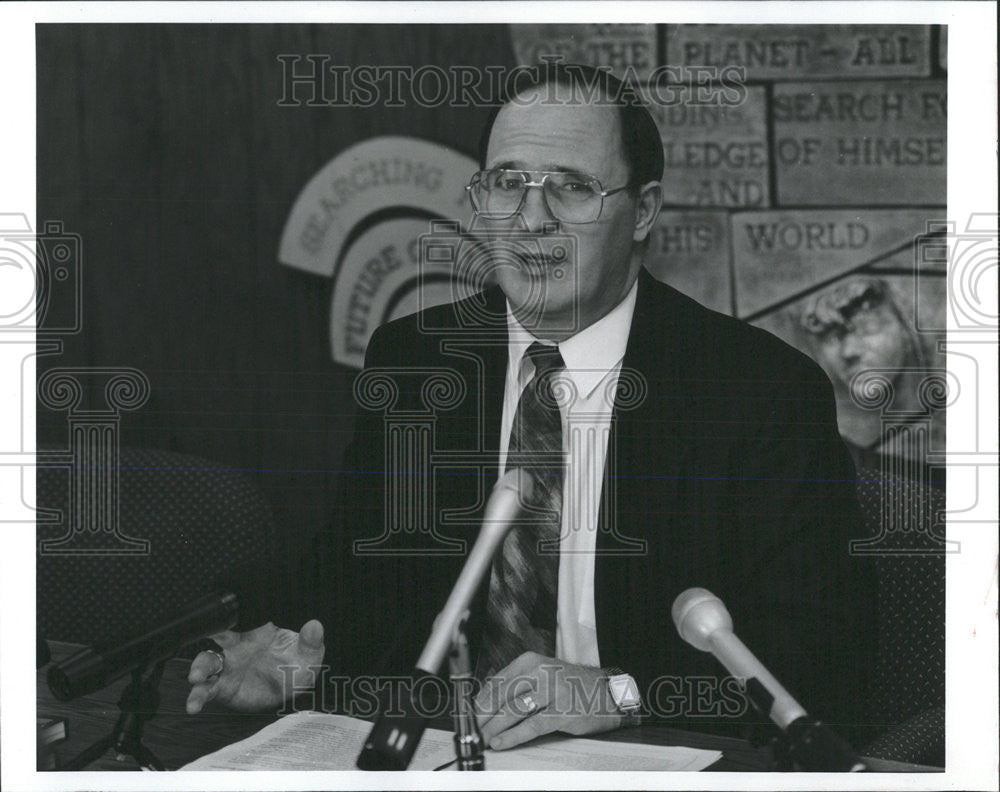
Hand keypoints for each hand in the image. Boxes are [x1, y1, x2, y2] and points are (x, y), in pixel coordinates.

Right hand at [186, 620, 324, 713]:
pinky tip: (194, 705)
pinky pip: (206, 690)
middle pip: (217, 635)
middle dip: (207, 635)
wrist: (289, 692)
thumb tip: (315, 626)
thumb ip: (311, 642)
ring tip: (196, 678)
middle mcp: (238, 646)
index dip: (231, 614)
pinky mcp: (223, 687)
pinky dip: (198, 696)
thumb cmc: (296, 666)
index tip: (224, 616)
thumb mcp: (309, 655)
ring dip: (199, 669)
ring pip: (207, 662)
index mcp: (258, 631)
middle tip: (208, 636)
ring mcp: (228, 666)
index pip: (242, 616)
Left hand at [474, 651, 621, 749]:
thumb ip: (516, 685)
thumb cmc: (569, 685)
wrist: (606, 693)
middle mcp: (540, 672)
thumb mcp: (541, 674)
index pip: (496, 681)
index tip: (467, 715)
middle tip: (470, 730)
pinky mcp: (561, 711)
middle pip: (501, 696)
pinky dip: (512, 736)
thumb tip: (486, 703)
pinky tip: (501, 742)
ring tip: (481, 739)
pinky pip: (531, 726)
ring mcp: (551, 691)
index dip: (479, 701)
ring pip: (513, 711)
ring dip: (493, 728)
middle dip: (482, 716)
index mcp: (530, 662)